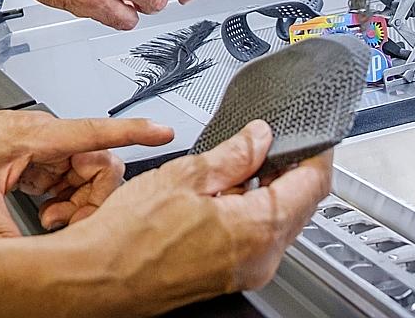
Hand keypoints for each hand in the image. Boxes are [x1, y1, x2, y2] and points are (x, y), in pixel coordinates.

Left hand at [0, 103, 174, 236]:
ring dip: (78, 204)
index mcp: (38, 134)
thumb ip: (3, 232)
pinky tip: (45, 215)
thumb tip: (25, 262)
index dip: (134, 132)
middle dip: (96, 198)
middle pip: (100, 164)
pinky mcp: (38, 162)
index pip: (96, 131)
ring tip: (50, 220)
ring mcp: (45, 150)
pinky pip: (69, 183)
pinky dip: (65, 203)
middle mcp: (47, 138)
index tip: (163, 132)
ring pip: (87, 177)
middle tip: (70, 221)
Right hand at [60, 121, 332, 310]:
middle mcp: (260, 259)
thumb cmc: (130, 235)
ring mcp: (244, 272)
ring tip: (235, 167)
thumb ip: (232, 155)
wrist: (99, 277)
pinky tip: (220, 196)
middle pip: (300, 207)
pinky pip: (255, 240)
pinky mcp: (227, 278)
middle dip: (290, 171)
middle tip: (270, 142)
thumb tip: (259, 137)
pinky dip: (249, 213)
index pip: (312, 186)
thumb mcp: (183, 176)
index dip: (315, 153)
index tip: (310, 136)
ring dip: (267, 192)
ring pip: (277, 224)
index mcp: (257, 229)